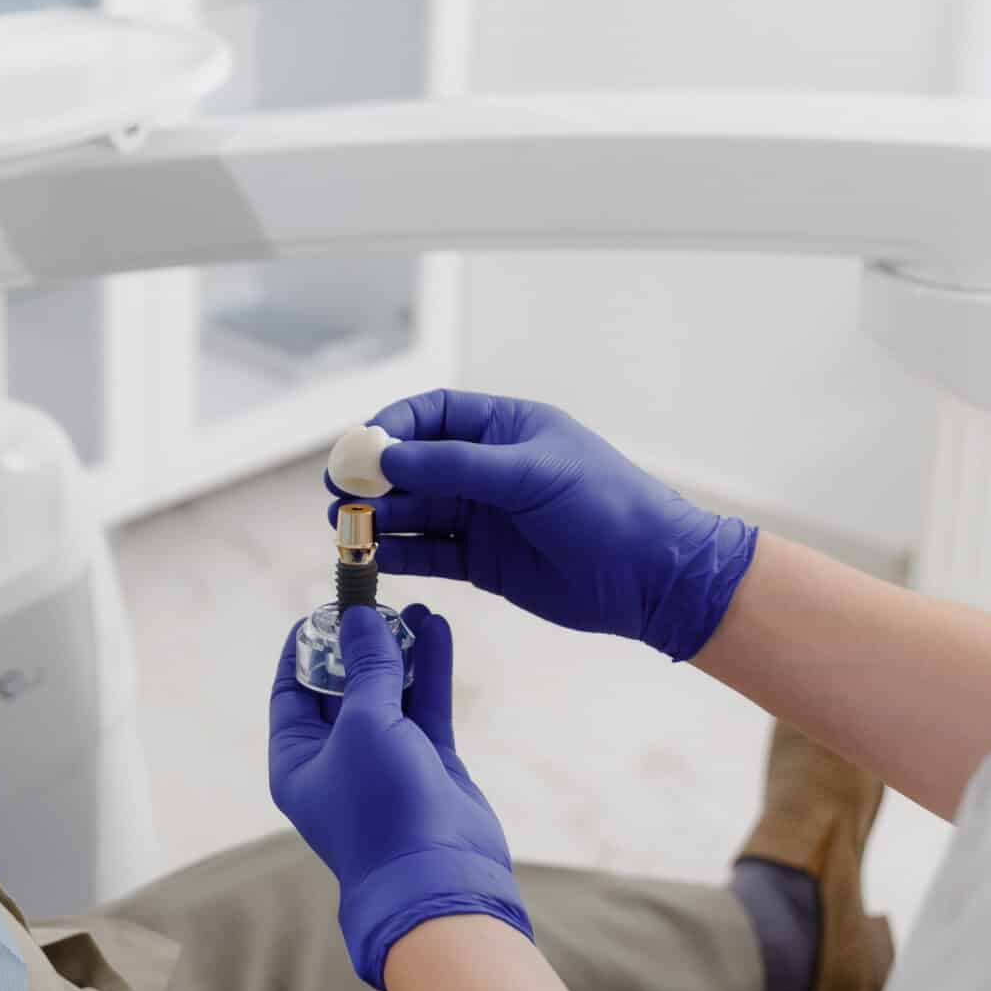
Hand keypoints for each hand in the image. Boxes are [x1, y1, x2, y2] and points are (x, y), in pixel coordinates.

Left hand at [268, 603, 531, 988]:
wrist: (440, 877)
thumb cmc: (382, 809)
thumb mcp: (364, 726)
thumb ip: (366, 668)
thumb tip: (359, 618)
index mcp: (297, 760)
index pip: (289, 691)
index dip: (303, 647)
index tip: (323, 608)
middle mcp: (336, 759)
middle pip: (341, 686)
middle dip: (359, 643)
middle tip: (376, 600)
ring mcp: (384, 761)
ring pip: (389, 692)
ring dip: (400, 651)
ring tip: (416, 607)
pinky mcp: (427, 764)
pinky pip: (424, 706)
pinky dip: (430, 669)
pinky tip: (438, 630)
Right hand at [339, 389, 758, 664]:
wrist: (652, 576)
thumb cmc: (606, 507)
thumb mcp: (530, 474)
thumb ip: (457, 467)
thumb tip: (389, 457)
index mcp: (506, 429)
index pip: (434, 414)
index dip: (393, 426)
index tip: (361, 444)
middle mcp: (490, 469)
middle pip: (415, 466)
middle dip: (374, 475)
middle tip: (338, 487)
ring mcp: (485, 517)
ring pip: (416, 511)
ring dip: (379, 516)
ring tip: (345, 524)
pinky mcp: (484, 563)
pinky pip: (430, 553)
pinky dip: (399, 554)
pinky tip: (371, 557)